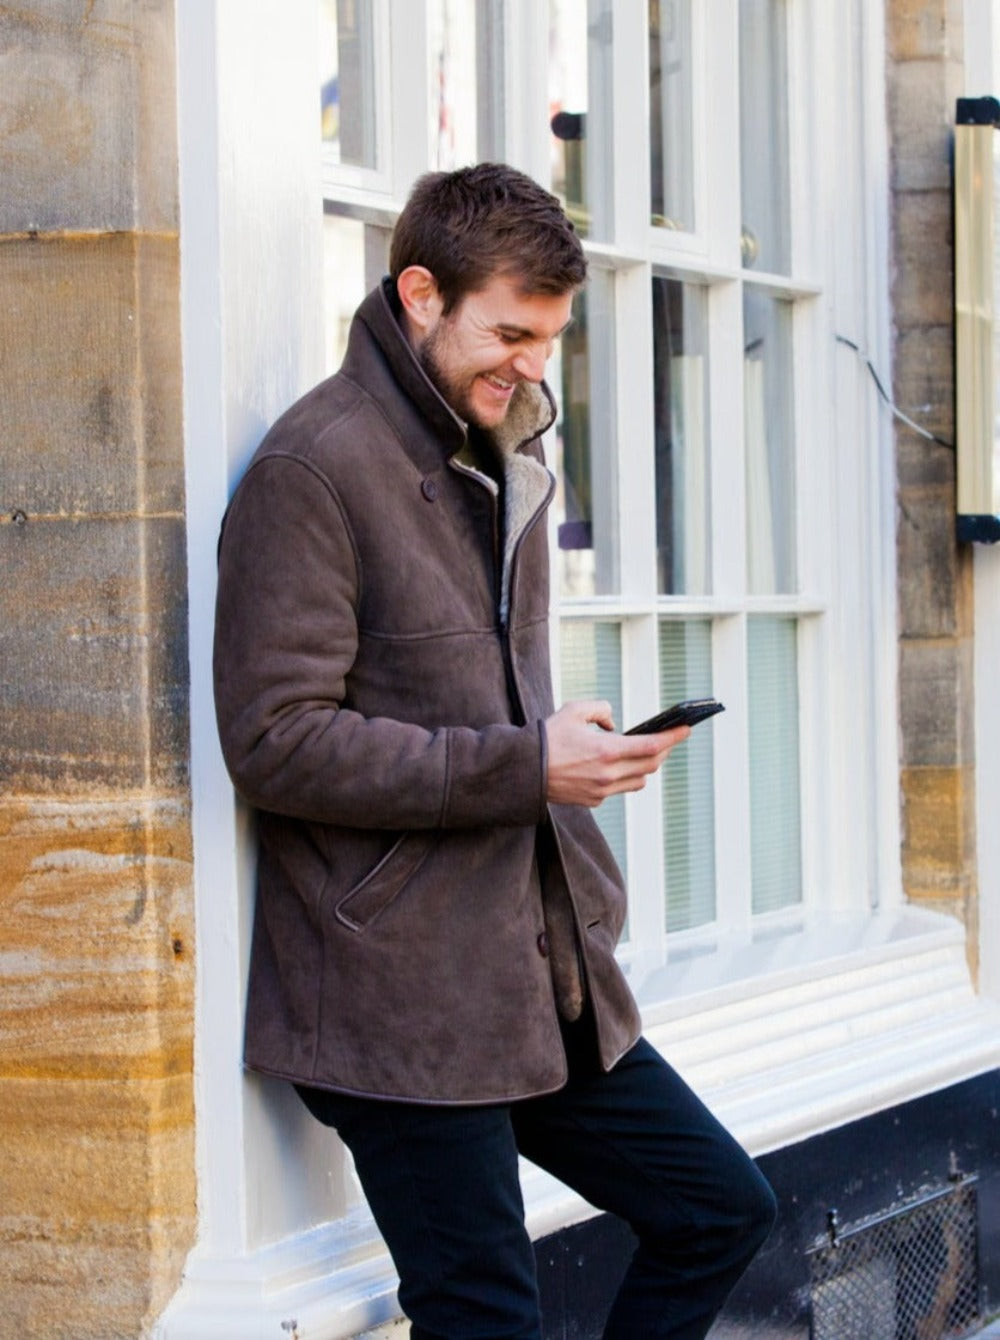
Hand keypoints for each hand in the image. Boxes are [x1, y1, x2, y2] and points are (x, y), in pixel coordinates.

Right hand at [544, 700, 690, 807]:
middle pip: (651, 764)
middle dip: (664, 750)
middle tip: (669, 738)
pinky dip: (625, 776)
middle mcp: (609, 774)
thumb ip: (601, 710)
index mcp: (607, 750)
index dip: (673, 737)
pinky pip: (619, 788)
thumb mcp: (574, 710)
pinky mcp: (594, 801)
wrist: (524, 771)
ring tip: (647, 752)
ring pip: (639, 780)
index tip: (686, 729)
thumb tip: (614, 724)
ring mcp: (602, 790)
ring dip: (646, 766)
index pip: (652, 746)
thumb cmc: (548, 737)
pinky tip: (619, 766)